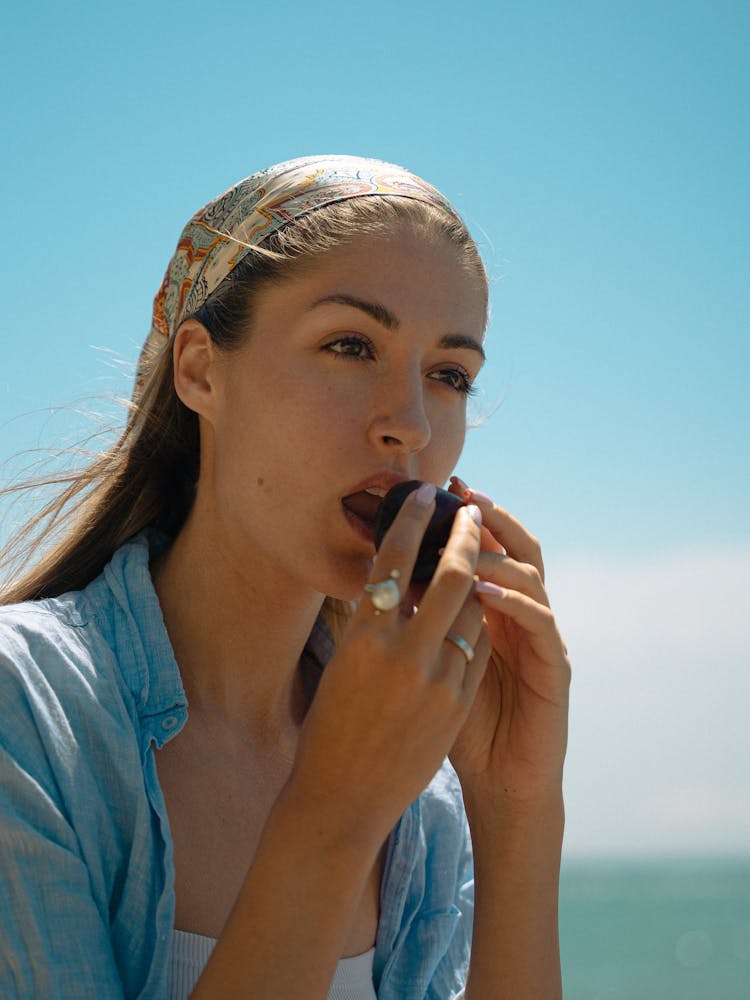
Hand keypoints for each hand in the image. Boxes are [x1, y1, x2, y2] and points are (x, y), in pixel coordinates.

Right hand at [287, 484, 491, 857]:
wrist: (344, 797)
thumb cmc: (331, 726)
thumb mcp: (343, 663)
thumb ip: (372, 622)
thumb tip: (394, 577)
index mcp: (363, 637)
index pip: (394, 559)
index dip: (412, 519)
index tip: (423, 494)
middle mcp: (402, 653)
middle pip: (450, 575)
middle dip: (464, 537)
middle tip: (470, 514)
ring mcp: (437, 680)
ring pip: (472, 611)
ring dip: (474, 583)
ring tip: (474, 563)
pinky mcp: (458, 705)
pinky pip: (476, 649)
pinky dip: (475, 625)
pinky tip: (472, 614)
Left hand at [446, 478, 570, 804]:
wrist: (499, 783)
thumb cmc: (459, 725)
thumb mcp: (434, 665)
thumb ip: (423, 625)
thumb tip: (384, 580)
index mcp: (494, 613)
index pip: (485, 552)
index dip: (465, 520)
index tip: (435, 491)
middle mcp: (521, 618)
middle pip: (514, 550)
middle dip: (489, 518)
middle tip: (462, 492)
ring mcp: (541, 640)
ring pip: (530, 578)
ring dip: (497, 554)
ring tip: (467, 537)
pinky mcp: (555, 669)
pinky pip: (540, 624)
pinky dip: (513, 602)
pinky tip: (484, 592)